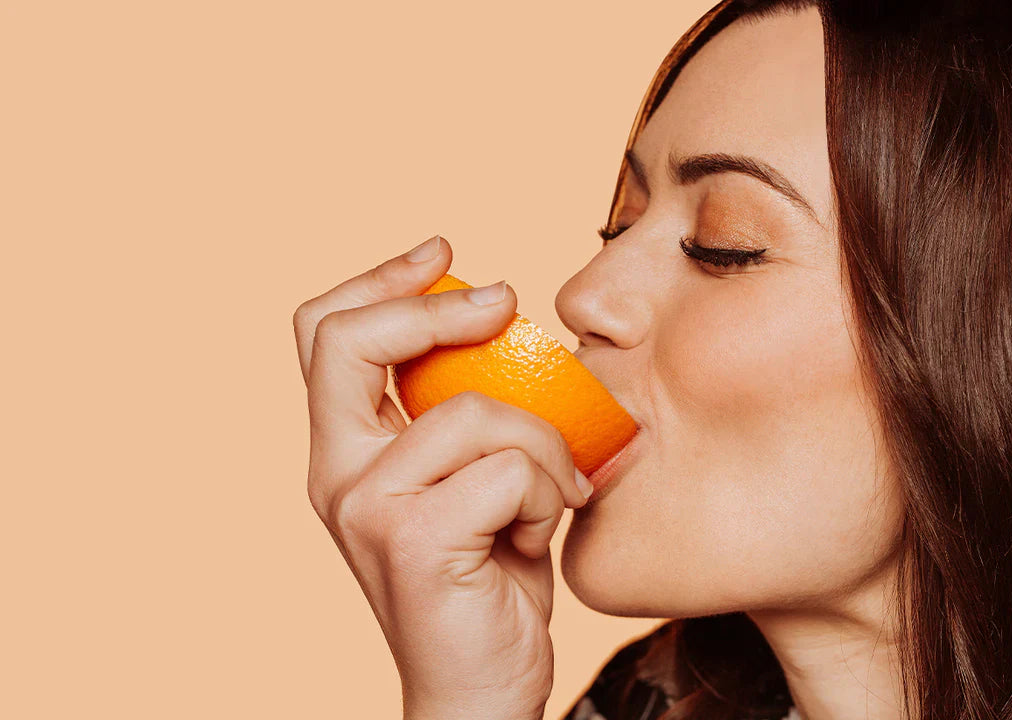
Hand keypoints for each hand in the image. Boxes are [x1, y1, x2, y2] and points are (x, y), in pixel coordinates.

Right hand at [292, 235, 589, 719]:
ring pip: (473, 410)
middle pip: (349, 339)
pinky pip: (510, 469)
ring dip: (544, 445)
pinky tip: (544, 532)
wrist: (479, 691)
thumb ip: (470, 416)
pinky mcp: (414, 540)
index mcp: (346, 452)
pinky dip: (550, 492)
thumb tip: (518, 331)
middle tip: (506, 300)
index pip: (328, 334)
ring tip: (556, 495)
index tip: (443, 251)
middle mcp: (337, 474)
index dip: (382, 278)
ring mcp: (367, 506)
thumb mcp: (474, 481)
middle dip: (436, 305)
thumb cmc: (486, 581)